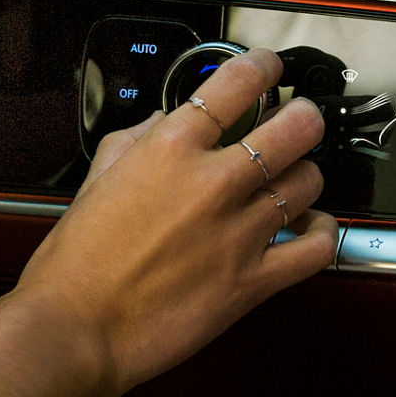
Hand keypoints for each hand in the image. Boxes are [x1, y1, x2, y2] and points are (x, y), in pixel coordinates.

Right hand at [6, 47, 338, 396]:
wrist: (75, 328)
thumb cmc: (76, 263)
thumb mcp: (96, 179)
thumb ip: (135, 140)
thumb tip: (162, 121)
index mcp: (170, 148)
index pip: (236, 83)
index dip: (262, 68)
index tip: (268, 70)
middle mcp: (214, 183)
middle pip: (295, 127)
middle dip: (302, 118)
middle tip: (298, 122)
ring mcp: (240, 231)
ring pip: (309, 182)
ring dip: (305, 177)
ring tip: (293, 182)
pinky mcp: (254, 280)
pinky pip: (315, 247)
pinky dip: (320, 233)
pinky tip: (308, 229)